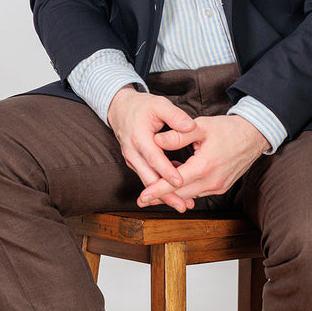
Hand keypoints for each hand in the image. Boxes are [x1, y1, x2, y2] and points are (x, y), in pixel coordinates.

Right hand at [107, 86, 197, 211]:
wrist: (120, 109)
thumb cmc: (142, 107)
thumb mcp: (159, 104)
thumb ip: (175, 115)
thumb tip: (190, 126)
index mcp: (139, 138)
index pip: (154, 158)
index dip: (166, 171)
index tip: (180, 182)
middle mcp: (133, 152)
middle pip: (149, 178)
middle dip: (165, 194)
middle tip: (182, 206)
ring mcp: (132, 160)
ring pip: (147, 182)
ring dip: (163, 195)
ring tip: (182, 205)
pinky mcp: (135, 164)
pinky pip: (147, 178)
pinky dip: (160, 188)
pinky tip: (177, 192)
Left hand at [137, 114, 268, 209]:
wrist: (253, 136)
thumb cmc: (227, 129)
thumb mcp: (201, 127)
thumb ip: (178, 135)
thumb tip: (156, 140)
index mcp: (205, 166)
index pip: (175, 182)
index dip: (156, 190)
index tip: (142, 197)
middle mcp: (212, 181)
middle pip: (180, 194)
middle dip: (160, 197)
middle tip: (142, 199)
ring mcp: (218, 186)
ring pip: (189, 195)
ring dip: (173, 193)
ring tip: (155, 189)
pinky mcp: (221, 187)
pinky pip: (199, 191)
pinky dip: (186, 188)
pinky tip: (176, 179)